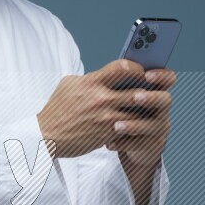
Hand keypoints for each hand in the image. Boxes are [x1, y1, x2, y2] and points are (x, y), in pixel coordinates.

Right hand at [37, 58, 174, 166]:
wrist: (47, 137)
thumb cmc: (57, 109)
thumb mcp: (69, 85)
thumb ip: (90, 78)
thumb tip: (106, 74)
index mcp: (92, 82)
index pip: (123, 67)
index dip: (137, 67)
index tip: (141, 71)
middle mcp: (101, 98)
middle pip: (138, 91)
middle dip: (150, 90)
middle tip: (156, 90)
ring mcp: (106, 117)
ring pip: (139, 111)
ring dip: (148, 109)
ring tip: (153, 107)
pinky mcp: (108, 133)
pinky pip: (131, 127)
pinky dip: (138, 125)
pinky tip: (142, 123)